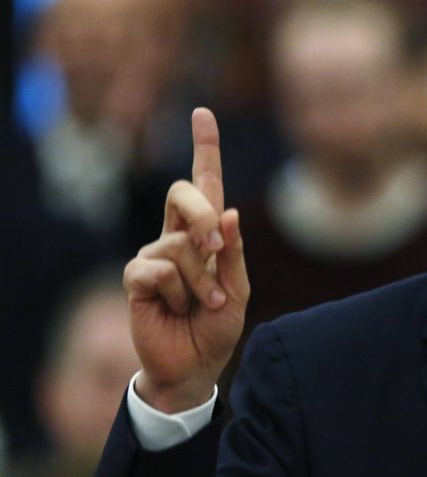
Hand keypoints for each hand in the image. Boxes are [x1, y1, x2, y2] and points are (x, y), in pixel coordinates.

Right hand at [123, 108, 249, 412]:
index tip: (203, 112)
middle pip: (183, 193)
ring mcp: (154, 253)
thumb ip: (234, 252)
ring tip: (202, 305)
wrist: (195, 364)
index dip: (205, 147)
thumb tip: (230, 212)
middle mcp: (177, 235)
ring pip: (179, 244)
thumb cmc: (218, 324)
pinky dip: (179, 293)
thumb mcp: (239, 288)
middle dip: (202, 217)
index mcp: (205, 232)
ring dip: (201, 281)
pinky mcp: (137, 277)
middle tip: (216, 251)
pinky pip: (158, 269)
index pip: (205, 182)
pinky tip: (177, 309)